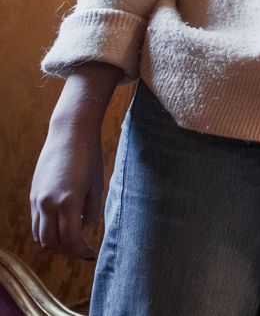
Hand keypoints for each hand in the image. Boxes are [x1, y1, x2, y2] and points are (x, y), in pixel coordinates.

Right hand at [29, 110, 105, 258]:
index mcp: (67, 202)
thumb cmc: (90, 158)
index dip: (81, 250)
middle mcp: (47, 204)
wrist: (69, 134)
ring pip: (39, 235)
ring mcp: (37, 200)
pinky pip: (35, 222)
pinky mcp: (33, 195)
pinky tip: (61, 226)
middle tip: (82, 250)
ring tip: (72, 241)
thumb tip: (82, 230)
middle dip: (67, 251)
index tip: (91, 253)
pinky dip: (46, 230)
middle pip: (51, 242)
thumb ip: (91, 213)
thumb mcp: (97, 186)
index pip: (71, 239)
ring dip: (54, 243)